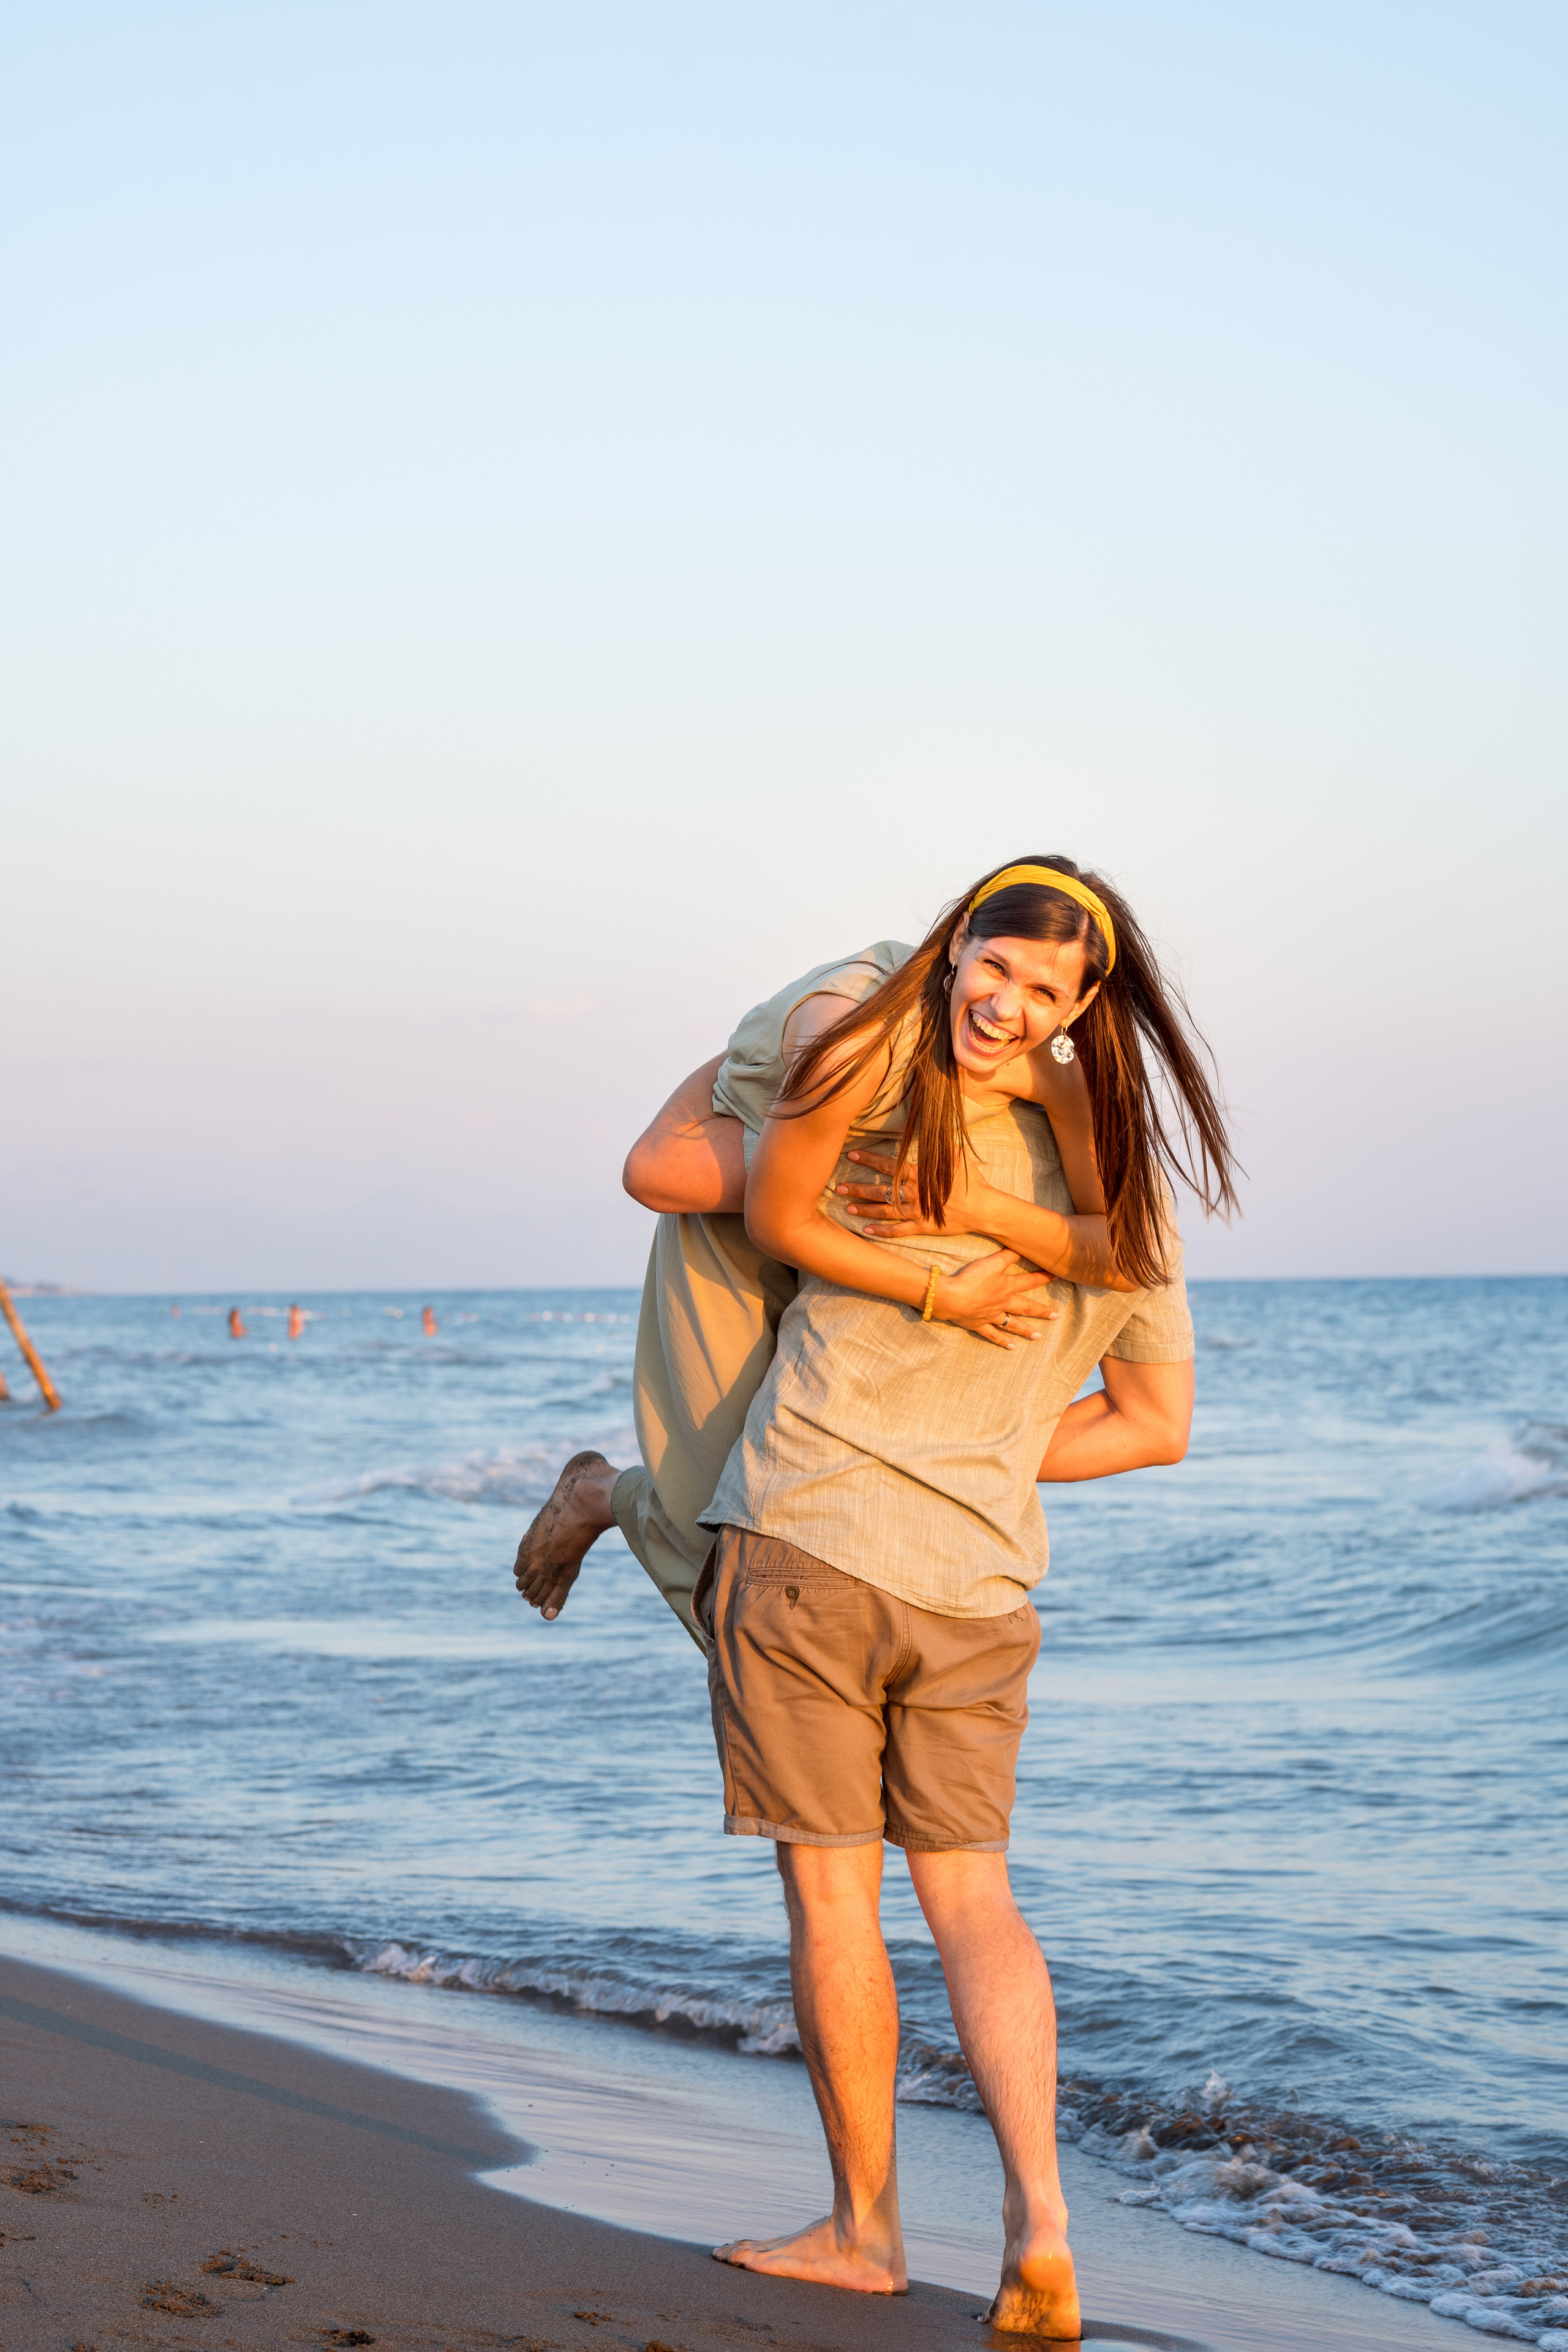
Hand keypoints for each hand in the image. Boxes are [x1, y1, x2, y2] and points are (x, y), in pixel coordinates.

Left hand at [837, 1147, 997, 1238]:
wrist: (984, 1208)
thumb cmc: (971, 1181)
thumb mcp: (956, 1156)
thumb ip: (939, 1143)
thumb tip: (930, 1123)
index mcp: (920, 1175)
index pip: (889, 1165)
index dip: (869, 1160)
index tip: (852, 1155)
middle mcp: (914, 1194)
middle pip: (881, 1191)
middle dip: (859, 1188)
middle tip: (840, 1187)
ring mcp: (917, 1213)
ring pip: (885, 1211)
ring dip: (865, 1210)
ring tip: (848, 1208)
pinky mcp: (923, 1228)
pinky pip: (899, 1231)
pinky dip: (882, 1231)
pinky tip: (867, 1231)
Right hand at [928, 1249, 1060, 1349]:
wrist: (952, 1298)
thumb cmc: (971, 1278)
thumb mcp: (991, 1262)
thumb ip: (1008, 1255)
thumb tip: (1022, 1249)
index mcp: (1006, 1287)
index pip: (1029, 1281)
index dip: (1044, 1277)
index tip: (1058, 1276)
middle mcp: (1003, 1303)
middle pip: (1026, 1308)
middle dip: (1042, 1311)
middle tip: (1056, 1316)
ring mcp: (992, 1316)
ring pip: (1013, 1325)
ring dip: (1026, 1330)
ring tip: (1039, 1337)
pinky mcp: (979, 1325)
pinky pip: (993, 1335)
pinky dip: (1003, 1342)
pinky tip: (1012, 1347)